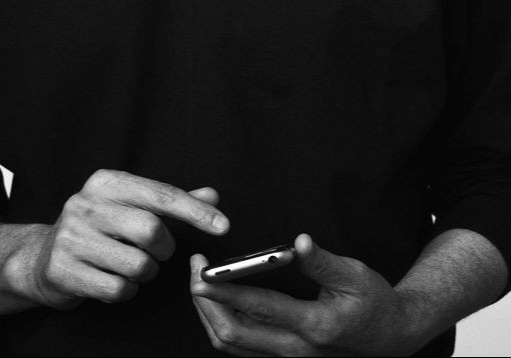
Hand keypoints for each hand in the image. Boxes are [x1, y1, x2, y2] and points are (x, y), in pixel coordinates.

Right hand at [16, 169, 228, 309]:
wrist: (42, 257)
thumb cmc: (99, 229)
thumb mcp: (133, 207)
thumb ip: (173, 202)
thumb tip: (212, 195)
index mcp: (106, 182)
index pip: (160, 194)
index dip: (195, 211)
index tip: (223, 225)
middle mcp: (85, 204)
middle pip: (150, 230)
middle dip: (163, 248)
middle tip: (155, 251)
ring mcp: (71, 237)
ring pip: (136, 264)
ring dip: (144, 273)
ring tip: (129, 265)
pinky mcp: (63, 270)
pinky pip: (117, 290)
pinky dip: (125, 291)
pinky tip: (112, 279)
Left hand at [190, 233, 416, 356]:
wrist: (391, 337)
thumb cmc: (374, 301)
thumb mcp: (354, 274)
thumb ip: (322, 260)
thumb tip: (297, 241)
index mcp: (315, 325)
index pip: (259, 309)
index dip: (225, 292)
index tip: (202, 276)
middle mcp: (297, 350)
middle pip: (234, 334)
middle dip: (206, 305)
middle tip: (195, 272)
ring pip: (233, 347)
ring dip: (210, 317)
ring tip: (200, 285)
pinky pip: (242, 350)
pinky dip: (223, 328)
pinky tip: (219, 305)